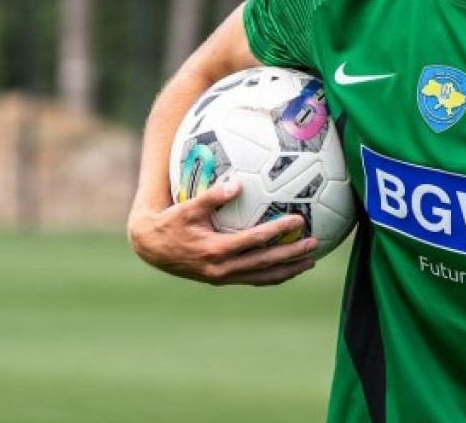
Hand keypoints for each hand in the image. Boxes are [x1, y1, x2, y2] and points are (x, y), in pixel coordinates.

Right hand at [127, 179, 318, 285]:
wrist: (151, 248)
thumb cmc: (171, 223)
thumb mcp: (188, 207)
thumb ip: (212, 197)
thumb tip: (237, 185)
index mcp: (215, 250)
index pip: (254, 240)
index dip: (277, 231)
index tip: (298, 220)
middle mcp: (221, 268)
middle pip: (265, 263)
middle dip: (292, 255)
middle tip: (314, 244)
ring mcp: (222, 277)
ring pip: (262, 277)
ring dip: (288, 270)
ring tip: (310, 262)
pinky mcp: (222, 279)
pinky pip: (253, 279)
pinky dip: (273, 276)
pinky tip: (288, 268)